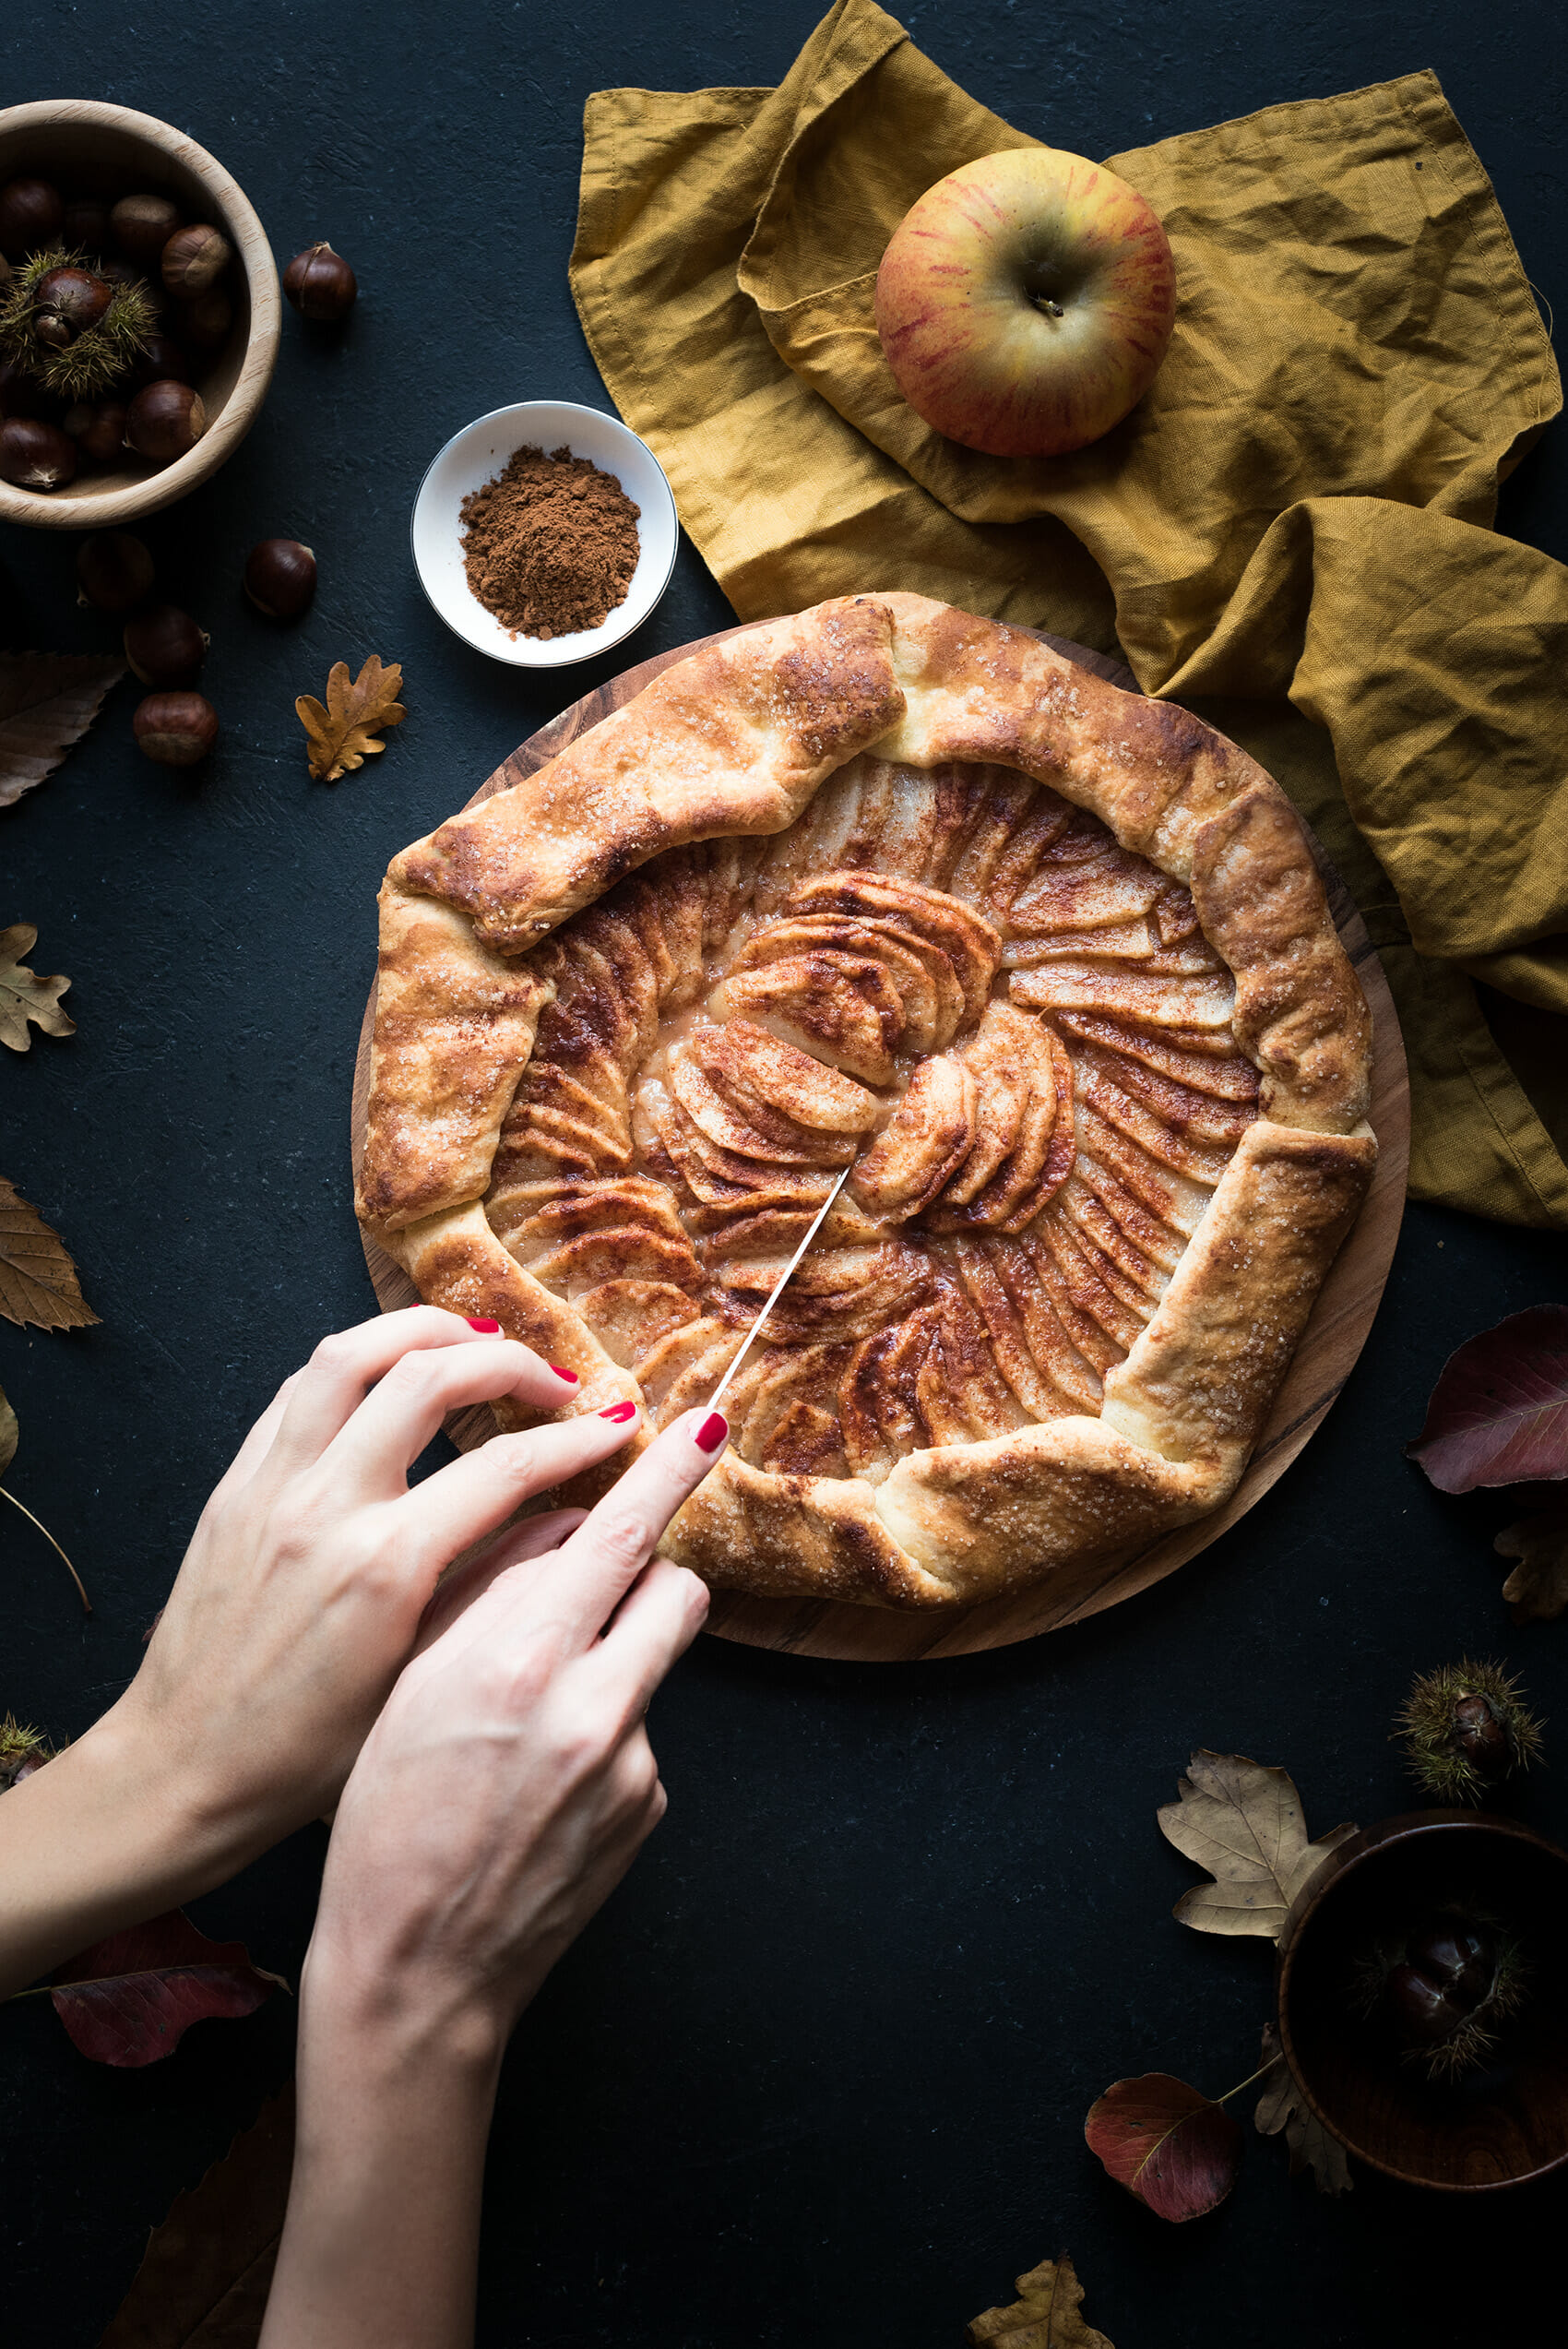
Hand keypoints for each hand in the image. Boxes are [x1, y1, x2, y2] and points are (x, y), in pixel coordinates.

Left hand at [0, 1307, 656, 1994]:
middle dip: (510, 1363)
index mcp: (384, 1569)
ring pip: (350, 1355)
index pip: (507, 1466)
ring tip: (473, 1342)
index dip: (577, 1438)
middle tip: (552, 1383)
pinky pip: (294, 1391)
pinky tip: (388, 1379)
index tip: (615, 1427)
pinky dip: (353, 1366)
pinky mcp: (233, 1489)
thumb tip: (561, 1528)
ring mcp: (270, 1489)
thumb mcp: (419, 1683)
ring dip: (423, 1332)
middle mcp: (326, 1510)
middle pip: (433, 1376)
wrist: (179, 1775)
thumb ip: (487, 1593)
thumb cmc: (304, 1759)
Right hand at [301, 1406, 721, 2048]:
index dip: (667, 1473)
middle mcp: (590, 1705)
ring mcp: (631, 1762)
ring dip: (617, 1654)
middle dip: (641, 1573)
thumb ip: (495, 1593)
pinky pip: (639, 1732)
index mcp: (516, 1661)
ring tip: (538, 1713)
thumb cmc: (386, 1818)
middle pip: (668, 1587)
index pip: (617, 1537)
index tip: (707, 1426)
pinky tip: (541, 1786)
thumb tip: (561, 1527)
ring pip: (651, 1658)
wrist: (416, 1971)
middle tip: (587, 1592)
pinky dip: (602, 1736)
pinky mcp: (650, 1806)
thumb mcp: (414, 1684)